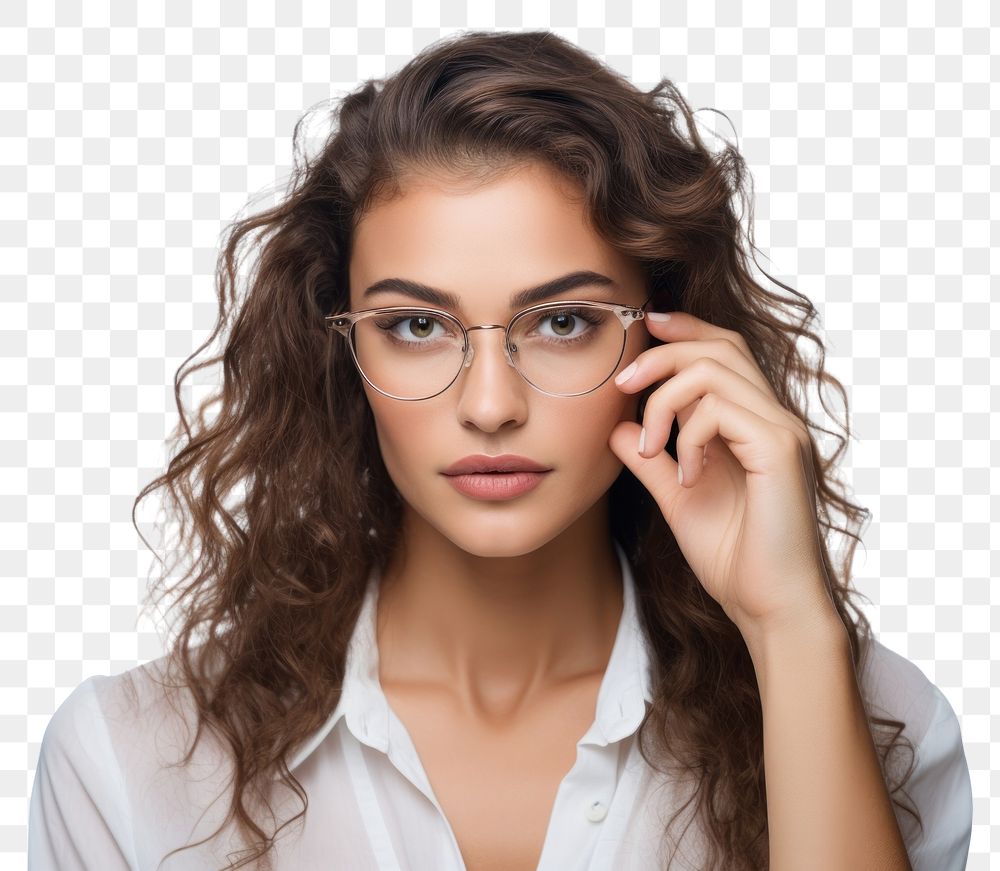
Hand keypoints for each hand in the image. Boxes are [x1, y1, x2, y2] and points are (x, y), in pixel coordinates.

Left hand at [608, 311, 838, 638]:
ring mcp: (781, 431)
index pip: (724, 350)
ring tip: (651, 448)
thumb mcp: (678, 498)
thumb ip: (653, 461)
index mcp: (754, 423)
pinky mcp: (779, 450)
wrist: (768, 606)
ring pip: (714, 371)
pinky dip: (689, 435)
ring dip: (665, 402)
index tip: (644, 327)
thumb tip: (618, 428)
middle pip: (720, 345)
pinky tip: (687, 474)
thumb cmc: (732, 556)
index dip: (685, 329)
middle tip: (622, 383)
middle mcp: (774, 417)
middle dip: (663, 353)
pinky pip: (721, 410)